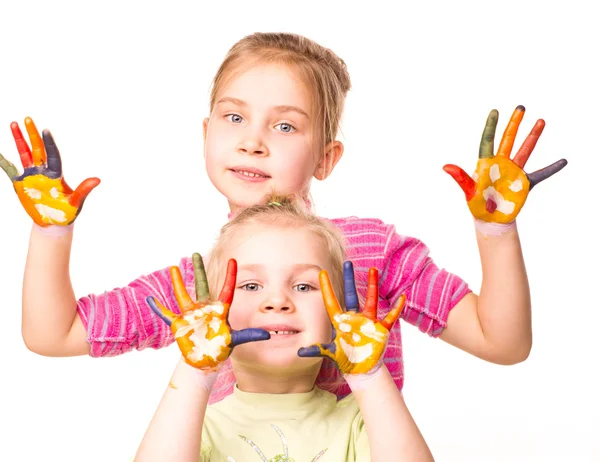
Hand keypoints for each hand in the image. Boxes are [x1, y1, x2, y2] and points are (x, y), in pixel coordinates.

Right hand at [0, 117, 99, 225]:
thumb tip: (97, 180)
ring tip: (13, 124)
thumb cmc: (67, 212)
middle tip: (28, 119)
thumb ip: (84, 190)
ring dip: (19, 139)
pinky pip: (10, 169)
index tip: (46, 130)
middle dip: (32, 134)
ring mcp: (31, 175)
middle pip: (37, 149)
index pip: (52, 154)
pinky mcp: (20, 183)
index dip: (49, 143)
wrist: (54, 223)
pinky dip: (3, 161)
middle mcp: (43, 171)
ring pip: (24, 153)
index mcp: (56, 174)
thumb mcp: (76, 202)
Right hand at [146, 253, 269, 370]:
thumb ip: (250, 335)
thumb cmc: (221, 348)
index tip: (233, 260)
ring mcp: (191, 315)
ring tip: (173, 267)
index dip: (230, 275)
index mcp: (220, 310)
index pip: (227, 289)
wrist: (206, 360)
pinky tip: (150, 299)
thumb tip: (268, 335)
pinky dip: (157, 308)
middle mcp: (205, 308)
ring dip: (177, 282)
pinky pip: (166, 314)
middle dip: (199, 269)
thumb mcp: (236, 340)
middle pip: (202, 285)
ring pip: (183, 295)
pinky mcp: (179, 324)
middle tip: (196, 254)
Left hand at [298, 261, 404, 374]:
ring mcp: (368, 322)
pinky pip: (390, 317)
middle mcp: (354, 318)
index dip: (327, 288)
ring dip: (372, 285)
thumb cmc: (345, 359)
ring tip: (373, 270)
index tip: (322, 273)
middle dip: (349, 279)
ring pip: (370, 300)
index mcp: (340, 322)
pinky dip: (396, 308)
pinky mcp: (380, 329)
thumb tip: (299, 352)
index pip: (331, 302)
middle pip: (351, 294)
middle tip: (348, 262)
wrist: (361, 370)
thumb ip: (317, 350)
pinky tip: (401, 297)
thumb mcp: (330, 353)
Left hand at [443, 105, 566, 222]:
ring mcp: (514, 172)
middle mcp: (501, 164)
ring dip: (532, 136)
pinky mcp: (525, 183)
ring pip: (525, 150)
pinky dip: (552, 168)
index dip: (491, 127)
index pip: (488, 141)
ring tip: (541, 121)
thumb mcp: (469, 191)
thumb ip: (461, 178)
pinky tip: (563, 161)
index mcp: (486, 164)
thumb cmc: (477, 205)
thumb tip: (445, 166)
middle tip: (520, 107)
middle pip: (508, 140)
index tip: (495, 111)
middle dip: (514, 124)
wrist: (490, 220)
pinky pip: (541, 174)